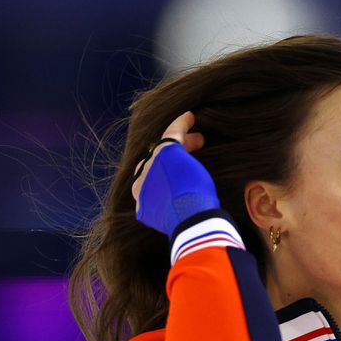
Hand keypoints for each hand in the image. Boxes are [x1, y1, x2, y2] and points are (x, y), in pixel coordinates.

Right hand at [131, 111, 218, 236]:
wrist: (188, 217)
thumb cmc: (187, 222)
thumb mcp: (174, 217)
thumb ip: (170, 210)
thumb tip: (181, 211)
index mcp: (142, 199)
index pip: (150, 180)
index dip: (164, 175)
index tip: (178, 176)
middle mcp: (141, 181)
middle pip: (155, 162)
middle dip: (171, 158)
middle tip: (191, 157)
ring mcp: (152, 166)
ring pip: (164, 148)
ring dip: (181, 142)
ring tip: (199, 140)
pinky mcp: (166, 152)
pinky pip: (173, 132)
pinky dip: (180, 124)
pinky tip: (189, 118)